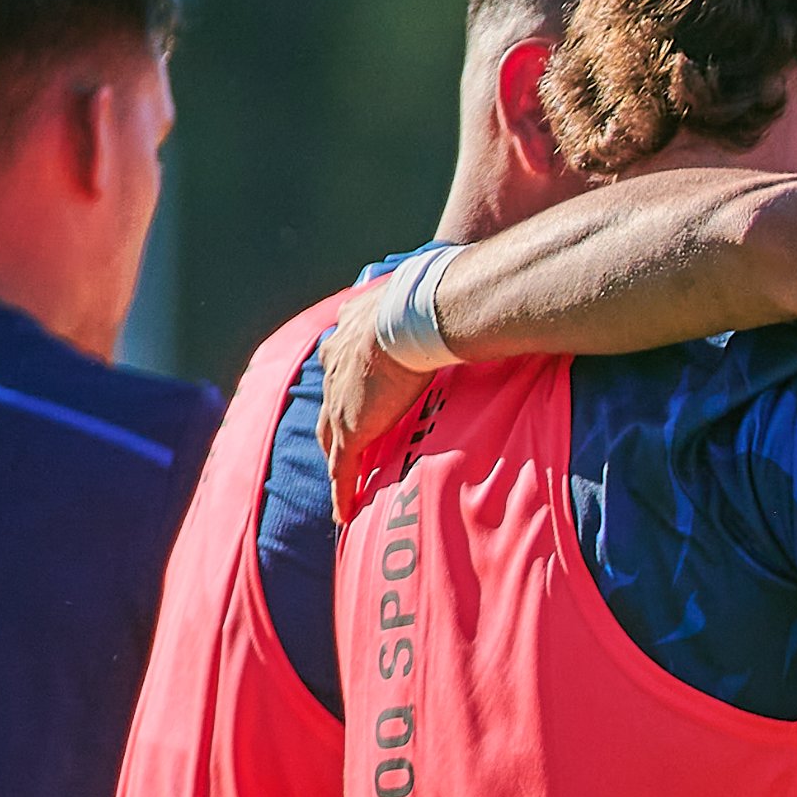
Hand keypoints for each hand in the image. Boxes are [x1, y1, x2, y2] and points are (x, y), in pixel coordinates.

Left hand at [316, 291, 435, 514]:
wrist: (413, 318)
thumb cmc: (430, 303)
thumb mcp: (421, 297)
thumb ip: (430, 299)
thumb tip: (466, 282)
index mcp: (350, 332)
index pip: (343, 366)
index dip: (347, 384)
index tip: (354, 393)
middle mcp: (335, 365)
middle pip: (330, 403)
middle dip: (334, 424)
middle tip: (342, 444)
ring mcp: (339, 400)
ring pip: (332, 439)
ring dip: (338, 460)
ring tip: (344, 482)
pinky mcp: (351, 429)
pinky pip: (344, 469)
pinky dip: (343, 493)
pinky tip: (345, 514)